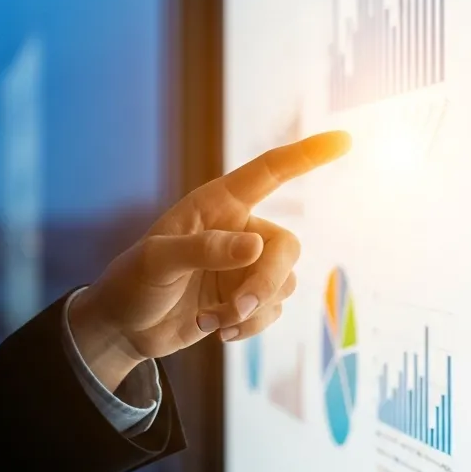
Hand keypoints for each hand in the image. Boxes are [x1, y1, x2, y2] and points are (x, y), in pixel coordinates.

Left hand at [68, 131, 351, 389]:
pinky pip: (273, 310)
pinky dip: (249, 326)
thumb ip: (205, 250)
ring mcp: (246, 266)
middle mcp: (239, 229)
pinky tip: (217, 331)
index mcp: (217, 204)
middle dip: (266, 282)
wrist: (125, 328)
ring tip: (210, 321)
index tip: (345, 140)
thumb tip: (257, 246)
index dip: (308, 155)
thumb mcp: (157, 262)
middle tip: (236, 309)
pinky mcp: (247, 297)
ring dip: (250, 311)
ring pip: (283, 284)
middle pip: (287, 247)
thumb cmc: (133, 283)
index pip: (270, 172)